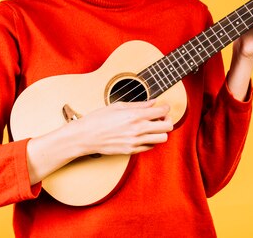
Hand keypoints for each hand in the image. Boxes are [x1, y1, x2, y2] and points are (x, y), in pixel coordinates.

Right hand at [26, 100, 172, 184]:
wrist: (85, 137)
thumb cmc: (98, 118)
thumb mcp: (118, 106)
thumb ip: (139, 105)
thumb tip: (153, 102)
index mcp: (135, 115)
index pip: (162, 111)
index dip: (166, 107)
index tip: (163, 106)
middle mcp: (138, 129)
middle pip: (167, 126)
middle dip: (167, 120)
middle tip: (161, 117)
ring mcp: (136, 142)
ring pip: (162, 138)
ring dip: (161, 131)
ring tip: (153, 126)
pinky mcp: (132, 151)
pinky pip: (150, 147)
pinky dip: (151, 140)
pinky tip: (144, 134)